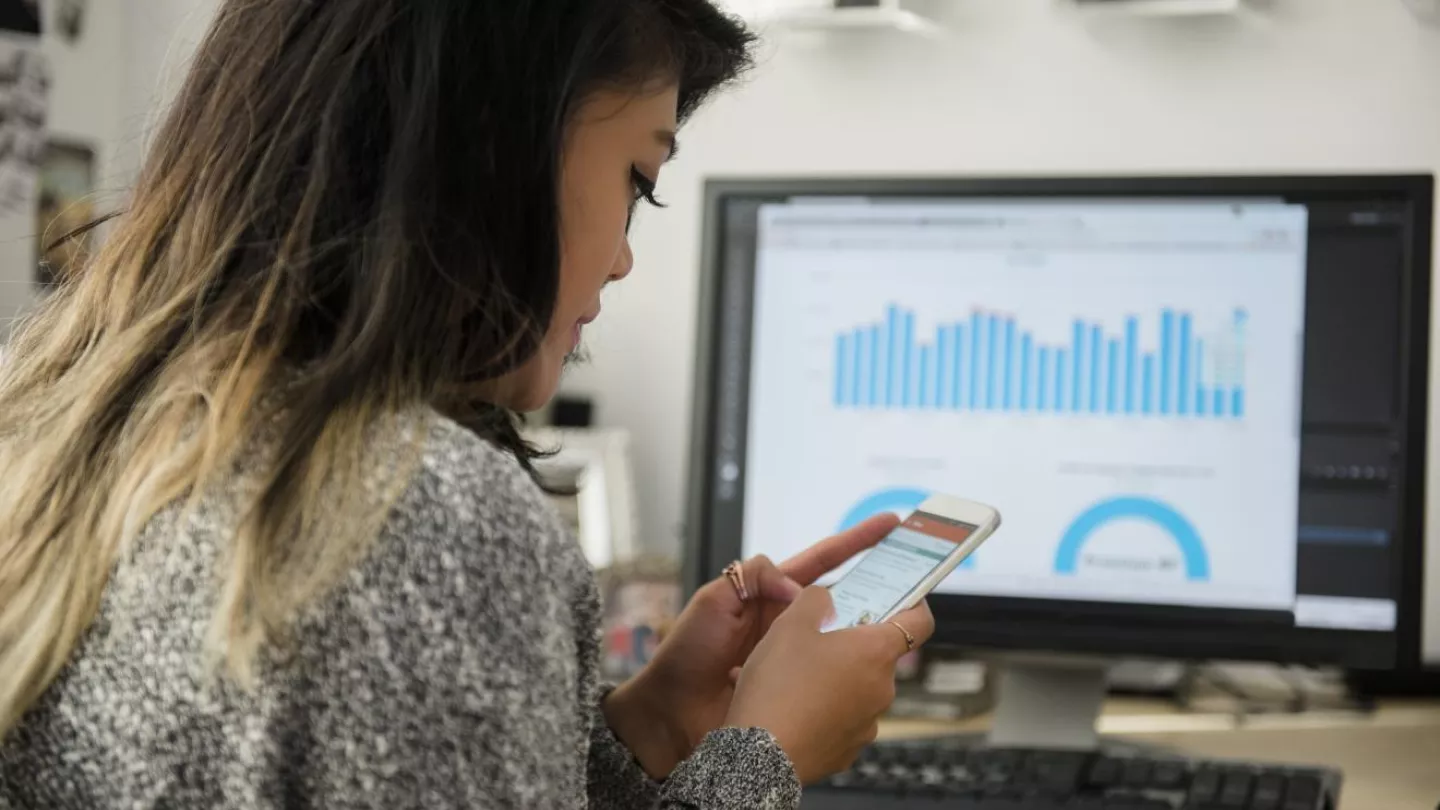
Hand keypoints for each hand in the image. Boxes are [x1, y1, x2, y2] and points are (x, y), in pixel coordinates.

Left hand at [603, 513, 899, 777]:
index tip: (889, 527)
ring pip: (841, 639)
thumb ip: (753, 577)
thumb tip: (796, 587)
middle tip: (907, 584)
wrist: (671, 714)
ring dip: (864, 634)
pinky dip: (848, 674)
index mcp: (770, 595)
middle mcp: (788, 623)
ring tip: (889, 629)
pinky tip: (863, 674)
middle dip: (874, 590)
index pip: (821, 561)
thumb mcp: (713, 600)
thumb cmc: (685, 655)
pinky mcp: (796, 687)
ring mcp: (795, 656)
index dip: (855, 544)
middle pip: (842, 599)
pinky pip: (830, 676)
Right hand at [727, 586, 934, 783]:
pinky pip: (842, 719)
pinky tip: (795, 707)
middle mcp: (882, 689)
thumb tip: (827, 599)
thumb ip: (815, 600)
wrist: (760, 754)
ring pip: (858, 688)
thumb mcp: (790, 624)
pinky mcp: (849, 749)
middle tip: (818, 637)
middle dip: (852, 644)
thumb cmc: (779, 686)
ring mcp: (868, 723)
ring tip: (795, 676)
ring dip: (836, 678)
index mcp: (875, 652)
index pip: (919, 623)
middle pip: (878, 656)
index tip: (901, 598)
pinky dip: (825, 710)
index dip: (913, 606)